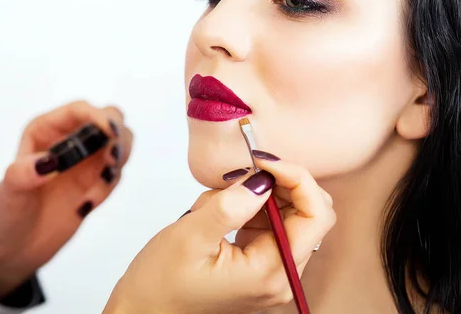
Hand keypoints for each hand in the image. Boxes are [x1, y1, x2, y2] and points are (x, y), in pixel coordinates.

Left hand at [0, 101, 132, 299]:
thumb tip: (49, 162)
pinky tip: (85, 206)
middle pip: (111, 118)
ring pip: (121, 142)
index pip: (80, 110)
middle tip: (112, 161)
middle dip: (118, 136)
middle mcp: (70, 139)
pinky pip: (117, 173)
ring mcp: (87, 159)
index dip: (99, 116)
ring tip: (95, 191)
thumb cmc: (6, 215)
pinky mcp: (98, 180)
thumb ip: (24, 174)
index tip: (110, 134)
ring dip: (118, 162)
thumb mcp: (9, 192)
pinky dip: (109, 188)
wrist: (15, 247)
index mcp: (46, 130)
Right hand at [103, 152, 334, 313]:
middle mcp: (280, 276)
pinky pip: (272, 224)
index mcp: (271, 272)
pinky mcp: (261, 265)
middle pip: (309, 213)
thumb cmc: (160, 284)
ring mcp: (273, 272)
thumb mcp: (190, 237)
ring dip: (262, 195)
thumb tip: (263, 178)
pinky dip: (253, 207)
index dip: (298, 179)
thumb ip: (230, 205)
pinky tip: (223, 211)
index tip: (264, 161)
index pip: (316, 216)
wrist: (143, 311)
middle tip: (246, 170)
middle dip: (280, 184)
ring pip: (291, 215)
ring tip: (221, 200)